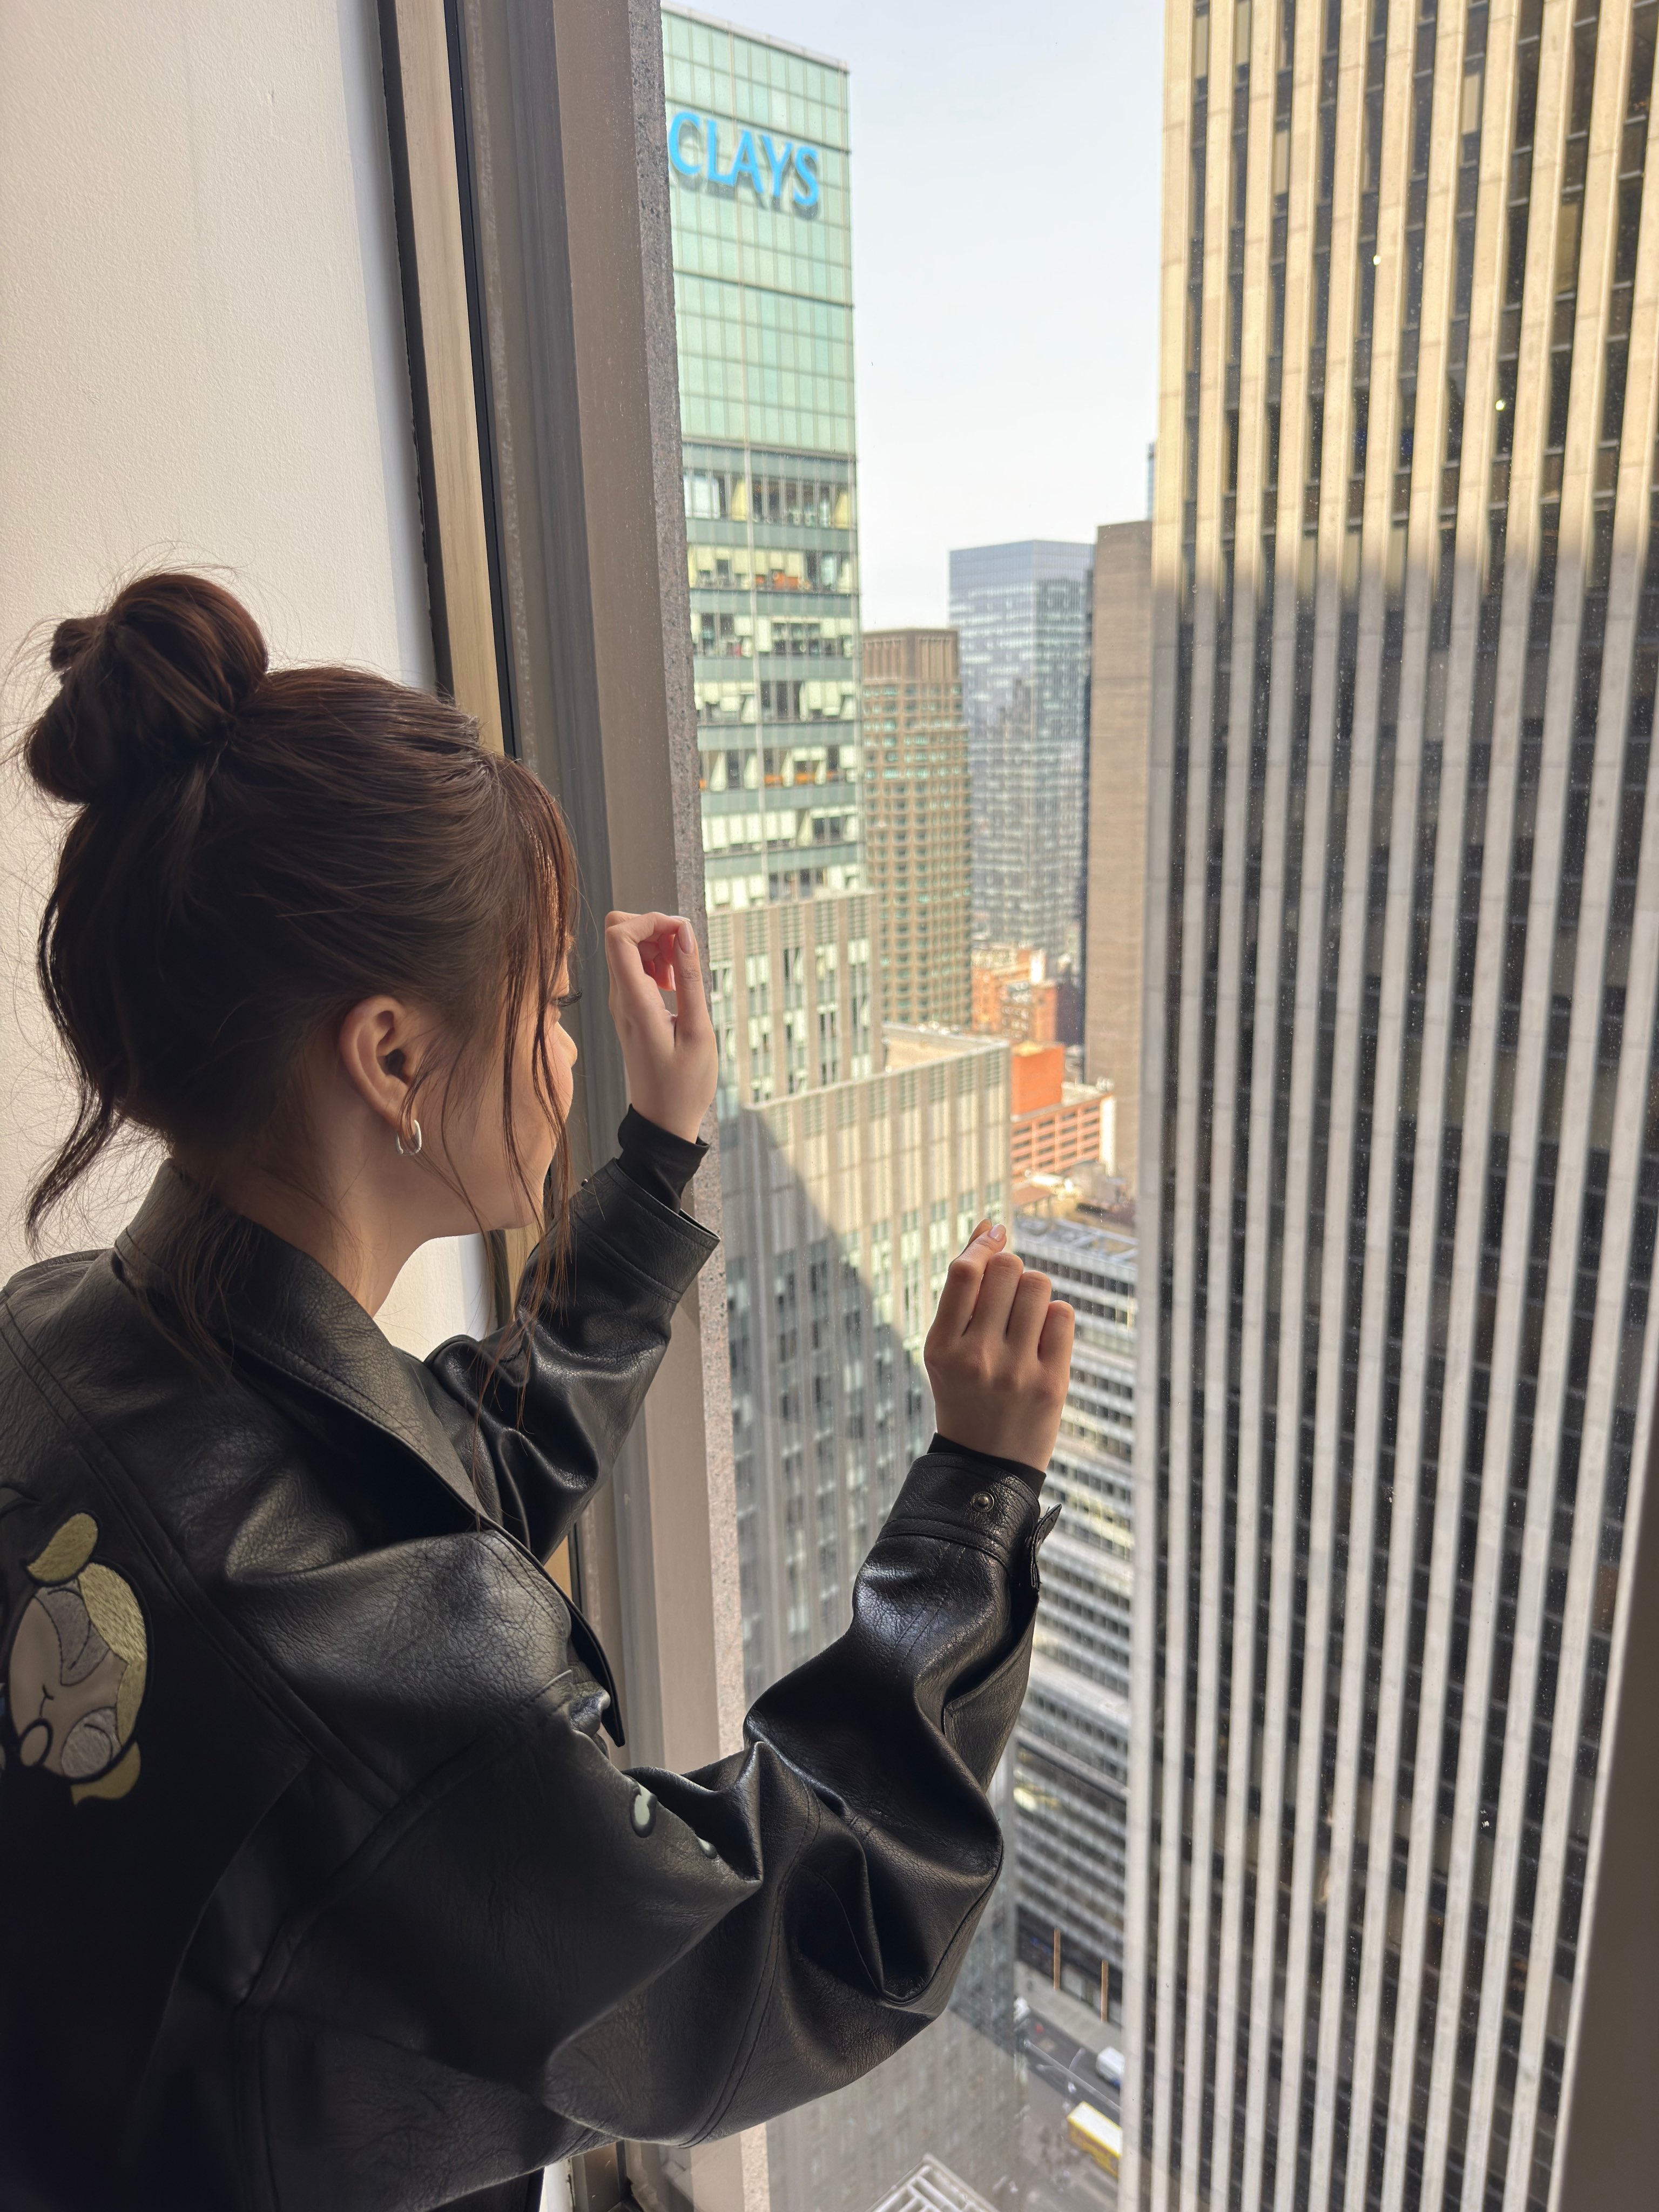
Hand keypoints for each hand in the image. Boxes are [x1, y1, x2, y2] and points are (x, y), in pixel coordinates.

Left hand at [604, 911, 718, 1143]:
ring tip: (682, 973)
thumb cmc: (685, 1084)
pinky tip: (675, 983)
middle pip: (619, 931)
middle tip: (685, 953)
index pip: (619, 936)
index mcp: (633, 1002)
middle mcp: (619, 997)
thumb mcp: (698, 1030)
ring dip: (658, 945)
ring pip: (627, 946)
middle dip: (655, 928)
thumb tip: (685, 932)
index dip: (650, 921)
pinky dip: (656, 962)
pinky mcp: (627, 1006)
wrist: (663, 1119)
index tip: (683, 933)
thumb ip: (689, 977)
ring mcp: (620, 1001)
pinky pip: (634, 966)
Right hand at [924, 1222, 1073, 1471]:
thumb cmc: (966, 1392)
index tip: (996, 1234)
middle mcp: (976, 1357)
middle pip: (1007, 1270)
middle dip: (1011, 1269)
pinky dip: (1055, 1317)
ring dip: (1035, 1291)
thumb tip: (988, 1225)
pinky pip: (1063, 1316)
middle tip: (1008, 1293)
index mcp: (941, 1347)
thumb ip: (964, 1288)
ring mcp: (1015, 1372)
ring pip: (1039, 1286)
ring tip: (1025, 1317)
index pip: (964, 1271)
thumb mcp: (949, 1346)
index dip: (985, 1242)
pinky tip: (1042, 1338)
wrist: (986, 1467)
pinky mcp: (1051, 1384)